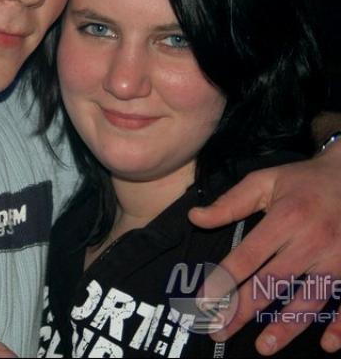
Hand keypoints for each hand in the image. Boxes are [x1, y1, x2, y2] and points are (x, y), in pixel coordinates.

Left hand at [189, 145, 340, 354]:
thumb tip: (195, 218)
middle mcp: (311, 242)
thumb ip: (230, 203)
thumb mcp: (264, 181)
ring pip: (308, 300)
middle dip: (242, 310)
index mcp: (285, 219)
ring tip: (263, 347)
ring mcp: (337, 258)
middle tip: (219, 331)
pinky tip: (328, 344)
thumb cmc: (302, 180)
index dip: (223, 281)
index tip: (204, 302)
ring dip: (286, 327)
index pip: (247, 258)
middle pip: (272, 284)